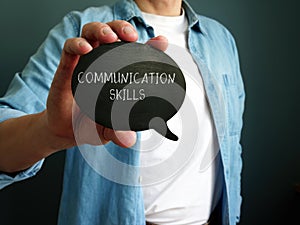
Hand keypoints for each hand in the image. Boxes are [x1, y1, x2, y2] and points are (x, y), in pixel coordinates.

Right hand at [44, 21, 167, 148]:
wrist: (66, 131)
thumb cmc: (91, 124)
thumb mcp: (109, 129)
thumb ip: (118, 131)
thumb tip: (129, 141)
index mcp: (117, 73)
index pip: (134, 53)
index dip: (149, 45)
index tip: (160, 43)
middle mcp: (102, 64)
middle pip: (112, 34)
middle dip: (122, 28)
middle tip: (131, 36)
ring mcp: (84, 63)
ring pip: (91, 33)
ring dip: (102, 30)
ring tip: (111, 37)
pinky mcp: (67, 68)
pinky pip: (70, 49)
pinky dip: (77, 44)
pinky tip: (86, 49)